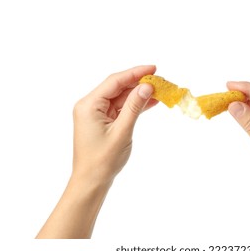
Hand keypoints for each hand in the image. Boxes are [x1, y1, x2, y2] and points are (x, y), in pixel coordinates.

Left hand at [72, 65, 157, 185]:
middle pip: (118, 87)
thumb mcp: (122, 131)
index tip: (154, 69)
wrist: (92, 181)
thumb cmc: (103, 160)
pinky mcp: (103, 121)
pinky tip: (151, 102)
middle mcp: (90, 105)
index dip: (135, 73)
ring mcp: (96, 113)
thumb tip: (147, 86)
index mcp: (89, 105)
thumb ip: (134, 107)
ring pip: (121, 97)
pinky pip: (121, 108)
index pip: (115, 81)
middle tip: (160, 80)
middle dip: (139, 83)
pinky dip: (134, 105)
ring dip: (139, 94)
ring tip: (159, 90)